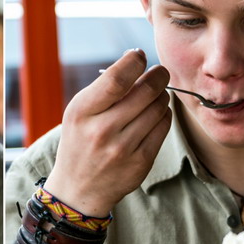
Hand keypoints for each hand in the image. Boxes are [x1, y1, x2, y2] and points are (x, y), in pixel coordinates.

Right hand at [42, 49, 171, 217]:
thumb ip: (104, 88)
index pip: (116, 79)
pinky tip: (156, 114)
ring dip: (162, 95)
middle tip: (160, 72)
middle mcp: (102, 130)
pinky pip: (163, 127)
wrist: (79, 188)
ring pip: (158, 108)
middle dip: (158, 75)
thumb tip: (135, 58)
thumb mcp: (80, 112)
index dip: (134, 61)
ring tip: (156, 95)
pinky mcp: (140, 161)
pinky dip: (164, 114)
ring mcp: (122, 148)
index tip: (138, 55)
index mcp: (82, 112)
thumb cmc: (81, 140)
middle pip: (145, 91)